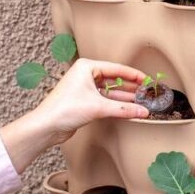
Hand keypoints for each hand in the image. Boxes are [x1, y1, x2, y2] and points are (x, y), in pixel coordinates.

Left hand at [0, 58, 148, 173]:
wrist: (46, 126)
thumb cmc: (64, 109)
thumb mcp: (98, 107)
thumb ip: (124, 109)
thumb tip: (142, 111)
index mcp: (87, 67)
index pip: (117, 69)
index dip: (134, 75)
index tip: (148, 80)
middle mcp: (85, 75)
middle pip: (114, 79)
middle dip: (131, 87)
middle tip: (147, 91)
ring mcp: (84, 88)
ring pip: (110, 91)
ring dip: (124, 97)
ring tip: (141, 101)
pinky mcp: (84, 101)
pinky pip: (105, 100)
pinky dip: (116, 104)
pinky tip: (128, 108)